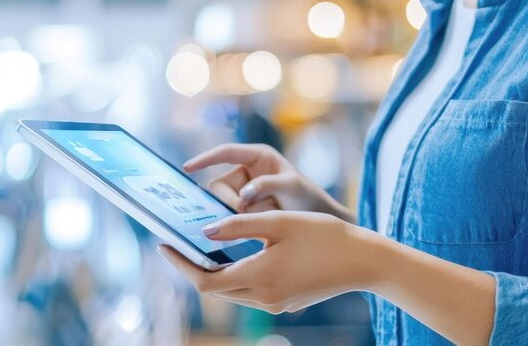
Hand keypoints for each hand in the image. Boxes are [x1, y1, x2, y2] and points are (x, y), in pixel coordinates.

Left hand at [158, 211, 380, 313]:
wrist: (363, 261)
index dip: (181, 264)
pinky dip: (236, 276)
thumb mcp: (279, 222)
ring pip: (232, 292)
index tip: (165, 245)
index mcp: (259, 277)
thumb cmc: (324, 235)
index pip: (205, 280)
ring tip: (202, 247)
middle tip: (179, 243)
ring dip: (215, 273)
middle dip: (193, 268)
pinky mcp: (285, 303)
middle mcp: (264, 298)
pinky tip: (234, 257)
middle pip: (215, 289)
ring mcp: (275, 304)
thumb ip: (238, 226)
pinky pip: (250, 293)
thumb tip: (204, 232)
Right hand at [184, 143, 353, 221]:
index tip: (187, 168)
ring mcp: (244, 193)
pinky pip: (231, 218)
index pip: (226, 153)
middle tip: (248, 212)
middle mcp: (247, 173)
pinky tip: (252, 230)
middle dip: (231, 201)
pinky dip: (242, 224)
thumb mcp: (292, 187)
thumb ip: (267, 187)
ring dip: (242, 215)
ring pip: (224, 205)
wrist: (319, 222)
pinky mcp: (244, 212)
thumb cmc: (308, 197)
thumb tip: (242, 196)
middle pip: (220, 186)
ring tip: (266, 218)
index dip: (205, 159)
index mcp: (258, 157)